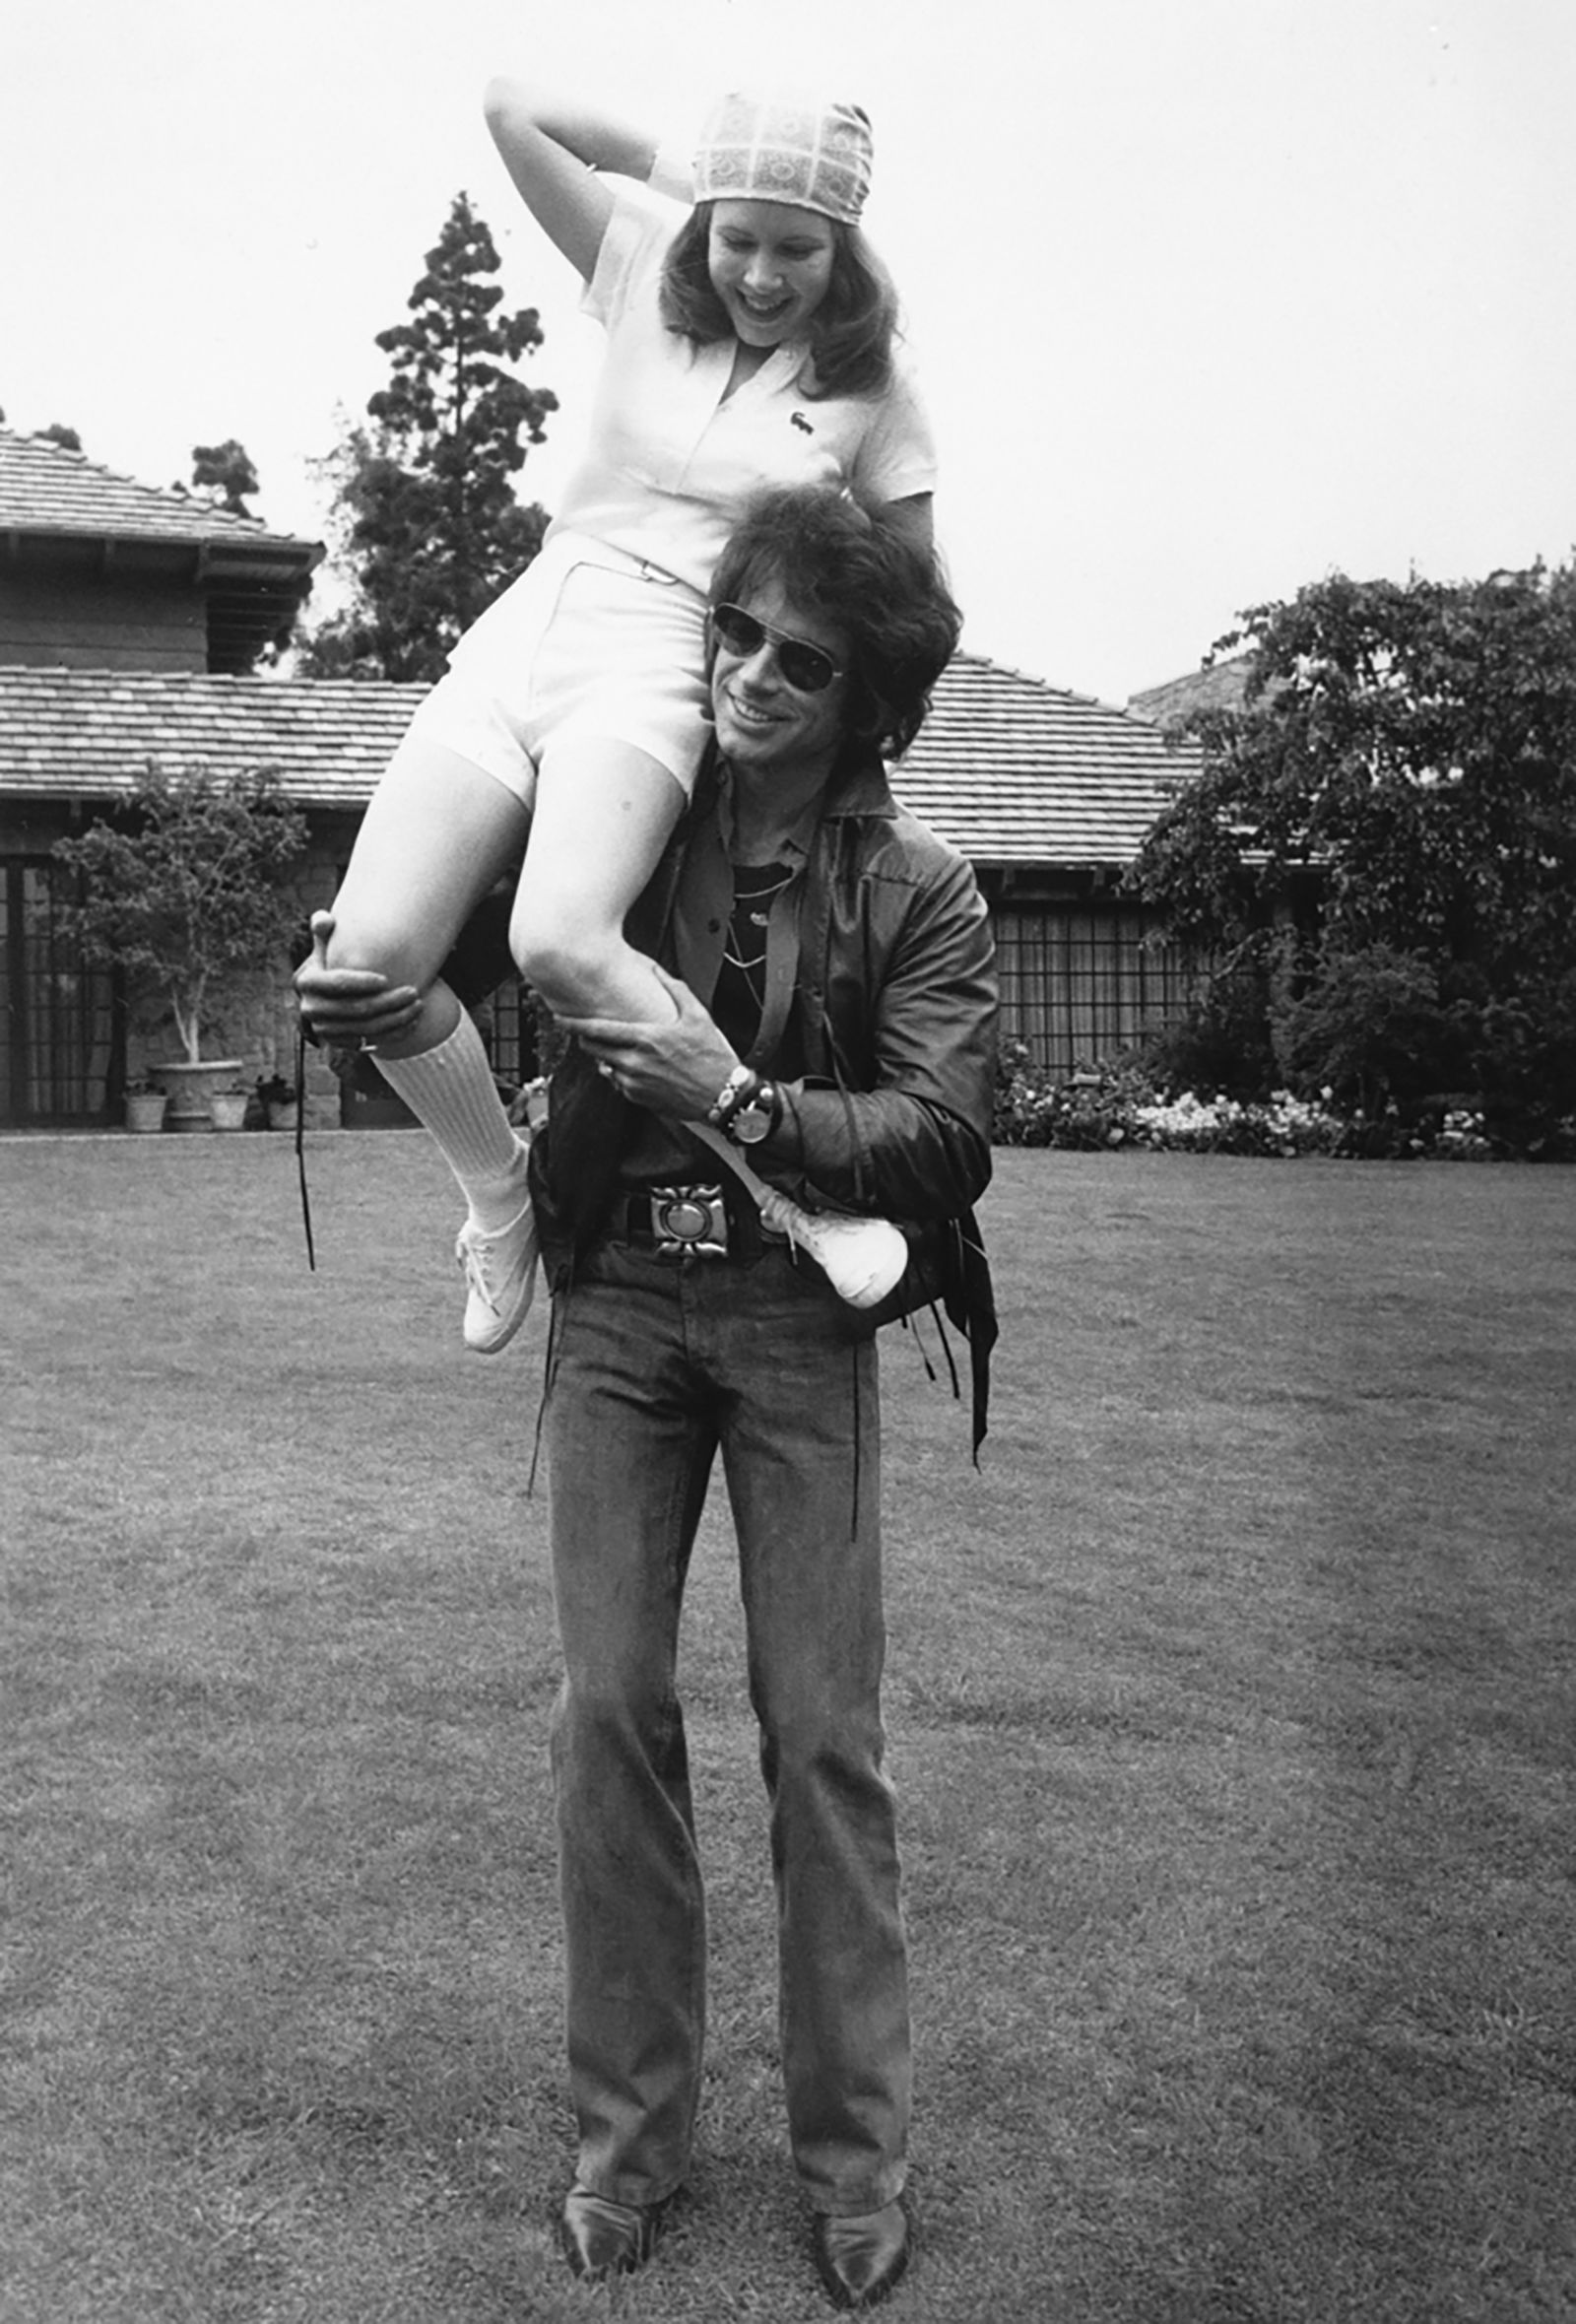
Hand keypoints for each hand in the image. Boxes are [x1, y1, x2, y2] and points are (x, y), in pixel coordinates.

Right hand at [294, 911, 421, 1046]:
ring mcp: (324, 1029)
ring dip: (396, 1019)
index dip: (361, 982)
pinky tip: (414, 1021)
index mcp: (305, 982)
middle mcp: (310, 1009)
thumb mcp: (326, 942)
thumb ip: (324, 927)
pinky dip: (395, 1033)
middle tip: (414, 992)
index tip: (386, 978)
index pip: (335, 984)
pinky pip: (370, 1042)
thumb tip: (324, 919)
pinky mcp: (340, 1042)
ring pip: (366, 1028)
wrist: (331, 990)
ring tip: (419, 1005)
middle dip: (387, 1002)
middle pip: (355, 1009)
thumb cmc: (333, 958)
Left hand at [561, 965, 738, 1118]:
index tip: (559, 1017)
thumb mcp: (698, 1016)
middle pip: (594, 1049)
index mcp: (645, 1039)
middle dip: (588, 1039)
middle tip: (589, 1032)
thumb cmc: (713, 1055)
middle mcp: (634, 1062)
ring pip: (605, 1067)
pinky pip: (619, 1084)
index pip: (598, 1030)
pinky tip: (639, 1069)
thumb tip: (659, 971)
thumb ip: (675, 990)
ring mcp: (635, 1083)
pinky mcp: (639, 1099)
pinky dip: (622, 1075)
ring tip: (624, 1051)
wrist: (723, 1096)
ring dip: (607, 1058)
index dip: (574, 1024)